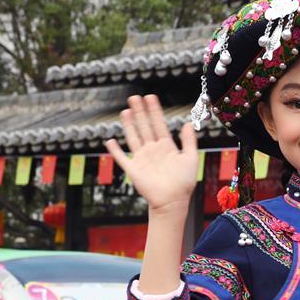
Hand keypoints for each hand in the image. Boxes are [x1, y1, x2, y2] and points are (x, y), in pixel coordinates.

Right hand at [105, 95, 198, 214]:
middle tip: (134, 97)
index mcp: (167, 147)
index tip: (150, 97)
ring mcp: (142, 158)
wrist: (173, 201)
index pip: (159, 124)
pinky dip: (115, 150)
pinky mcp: (133, 169)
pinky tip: (110, 141)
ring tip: (125, 111)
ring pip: (133, 137)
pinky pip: (122, 158)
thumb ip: (189, 141)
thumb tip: (186, 123)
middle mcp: (153, 150)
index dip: (154, 111)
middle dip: (140, 112)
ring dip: (129, 125)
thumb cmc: (184, 182)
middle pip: (144, 127)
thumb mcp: (190, 158)